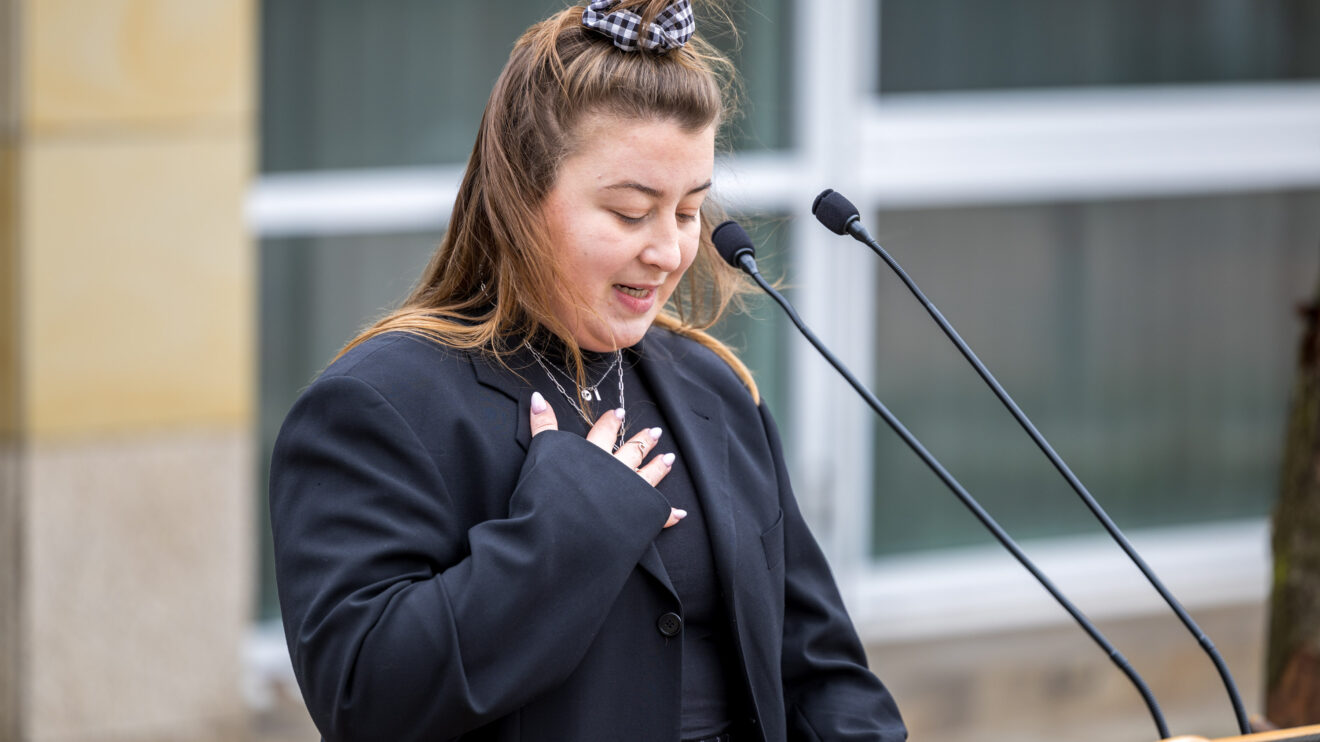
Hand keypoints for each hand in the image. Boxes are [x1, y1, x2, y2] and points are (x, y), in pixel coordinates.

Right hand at [530, 391, 685, 527]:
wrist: (569, 533)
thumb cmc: (551, 498)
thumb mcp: (542, 456)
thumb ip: (542, 426)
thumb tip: (537, 397)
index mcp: (594, 458)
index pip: (603, 434)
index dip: (610, 423)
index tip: (619, 413)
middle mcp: (616, 473)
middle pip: (632, 452)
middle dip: (644, 440)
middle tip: (655, 432)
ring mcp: (631, 495)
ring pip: (649, 476)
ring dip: (659, 467)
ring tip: (669, 458)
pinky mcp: (639, 518)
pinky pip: (657, 515)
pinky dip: (669, 515)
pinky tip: (679, 513)